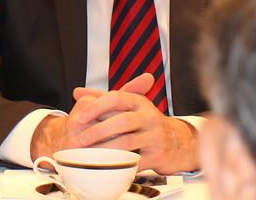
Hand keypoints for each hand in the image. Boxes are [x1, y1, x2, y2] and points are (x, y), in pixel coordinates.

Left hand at [31, 74, 197, 173]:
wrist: (177, 141)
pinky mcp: (158, 155)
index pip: (116, 98)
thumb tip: (78, 92)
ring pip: (127, 142)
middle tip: (81, 139)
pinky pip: (135, 161)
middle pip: (122, 121)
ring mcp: (155, 136)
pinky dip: (119, 162)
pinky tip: (106, 163)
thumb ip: (102, 98)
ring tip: (89, 153)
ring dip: (105, 149)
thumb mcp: (129, 105)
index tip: (80, 117)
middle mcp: (149, 116)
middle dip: (98, 131)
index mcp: (139, 101)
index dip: (96, 107)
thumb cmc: (146, 122)